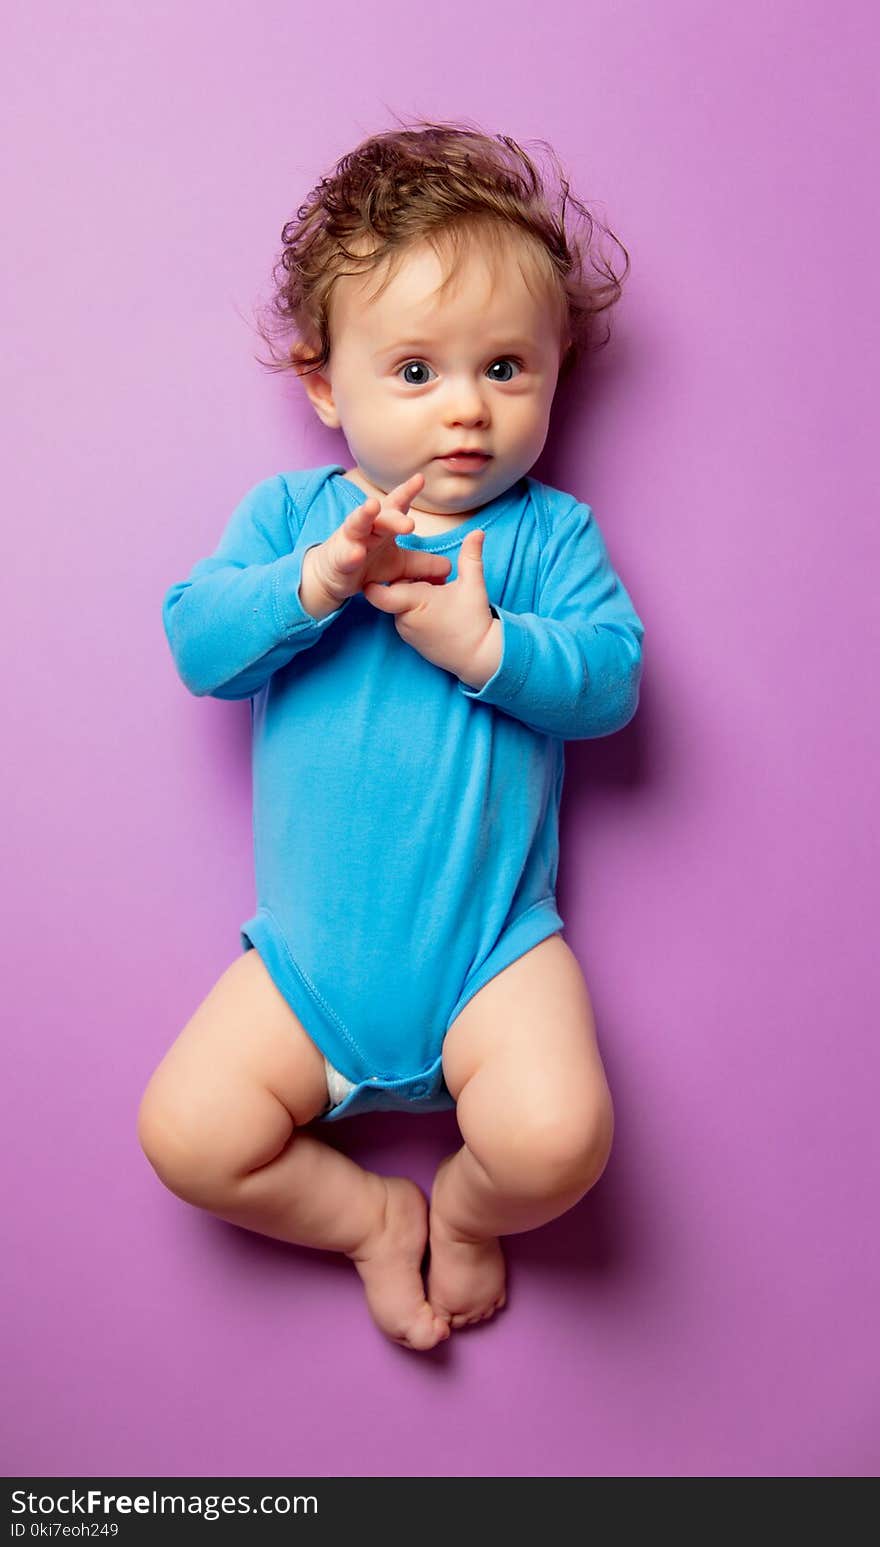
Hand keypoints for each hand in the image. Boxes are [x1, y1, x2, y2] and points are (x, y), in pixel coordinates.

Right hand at [301, 473, 451, 617]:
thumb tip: (449, 567)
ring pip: (357, 524)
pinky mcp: (338, 558)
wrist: (334, 576)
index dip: (408, 491)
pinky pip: (344, 555)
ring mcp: (351, 540)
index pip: (397, 504)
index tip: (420, 479)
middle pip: (383, 516)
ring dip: (364, 514)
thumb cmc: (368, 562)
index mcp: (384, 525)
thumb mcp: (400, 565)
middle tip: (410, 524)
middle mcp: (368, 527)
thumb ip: (423, 565)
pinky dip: (350, 553)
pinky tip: (357, 553)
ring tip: (372, 506)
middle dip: (395, 517)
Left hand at [362, 527, 500, 686]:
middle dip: (409, 581)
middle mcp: (403, 618)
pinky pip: (405, 618)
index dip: (376, 579)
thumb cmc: (474, 621)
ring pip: (399, 604)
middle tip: (433, 579)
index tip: (384, 567)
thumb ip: (471, 556)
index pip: (377, 592)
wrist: (479, 657)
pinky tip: (436, 609)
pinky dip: (415, 610)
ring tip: (437, 593)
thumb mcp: (473, 584)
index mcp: (413, 601)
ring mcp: (406, 632)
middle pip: (393, 590)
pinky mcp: (411, 642)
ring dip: (413, 596)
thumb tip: (478, 531)